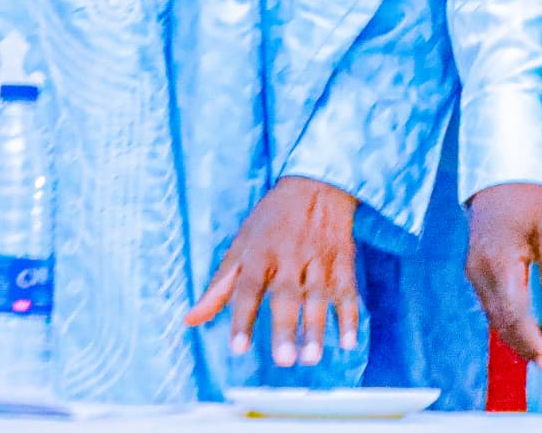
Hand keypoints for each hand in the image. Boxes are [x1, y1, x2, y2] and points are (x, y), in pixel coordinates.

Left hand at [184, 176, 359, 366]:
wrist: (318, 182)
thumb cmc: (273, 218)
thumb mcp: (241, 244)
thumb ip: (219, 286)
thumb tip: (191, 320)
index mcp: (260, 252)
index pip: (249, 288)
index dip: (243, 318)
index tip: (238, 348)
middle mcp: (290, 257)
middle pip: (287, 296)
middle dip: (286, 328)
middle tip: (284, 359)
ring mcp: (320, 258)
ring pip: (319, 297)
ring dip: (316, 328)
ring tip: (312, 357)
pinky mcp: (343, 260)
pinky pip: (348, 291)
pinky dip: (350, 316)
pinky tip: (348, 341)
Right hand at [464, 183, 541, 383]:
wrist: (498, 175)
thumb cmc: (530, 197)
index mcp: (500, 264)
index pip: (515, 317)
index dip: (534, 345)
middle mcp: (481, 275)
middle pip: (503, 326)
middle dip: (530, 352)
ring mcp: (475, 274)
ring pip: (496, 320)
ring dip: (521, 340)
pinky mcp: (477, 272)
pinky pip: (493, 308)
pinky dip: (513, 324)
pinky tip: (535, 328)